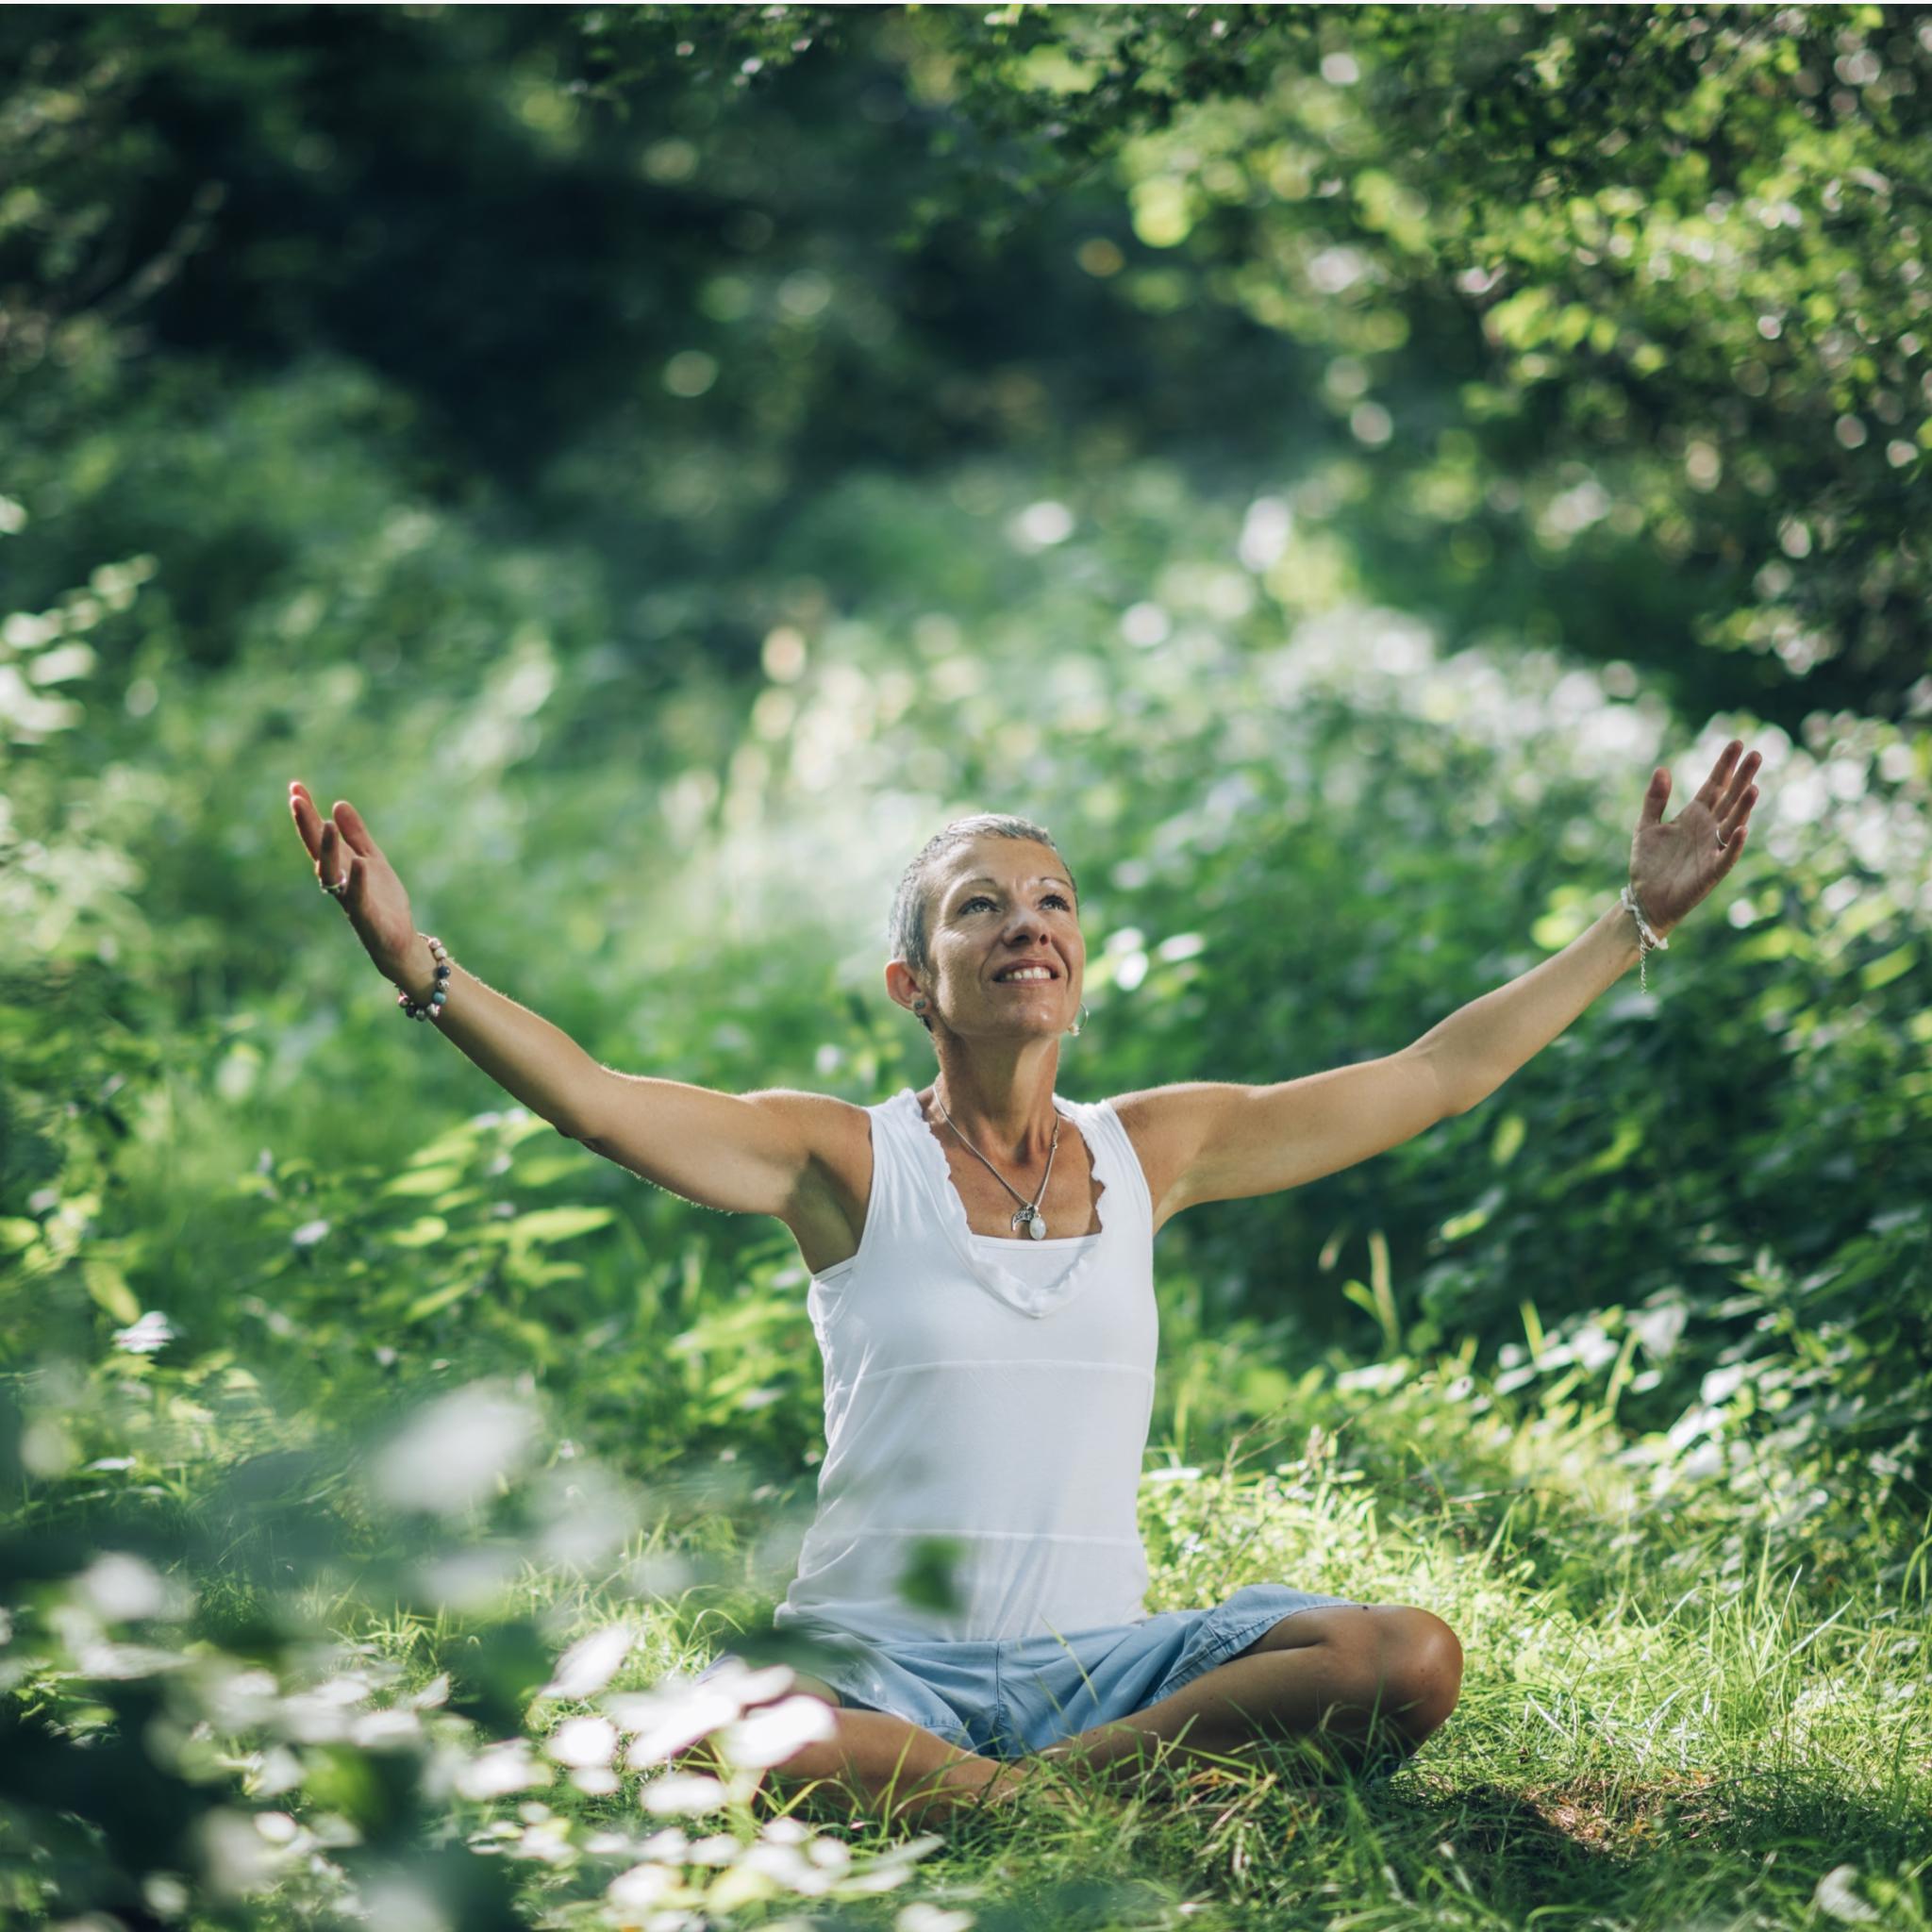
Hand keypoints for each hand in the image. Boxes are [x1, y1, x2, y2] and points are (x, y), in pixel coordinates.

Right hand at [288, 782, 421, 985]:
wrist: (398, 939)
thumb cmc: (382, 900)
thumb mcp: (372, 859)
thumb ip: (357, 835)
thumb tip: (338, 804)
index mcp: (340, 864)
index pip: (318, 834)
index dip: (307, 812)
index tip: (295, 787)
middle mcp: (338, 880)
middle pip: (317, 850)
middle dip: (306, 825)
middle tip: (295, 799)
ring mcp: (349, 898)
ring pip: (331, 873)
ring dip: (327, 850)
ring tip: (327, 825)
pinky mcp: (365, 916)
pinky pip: (358, 897)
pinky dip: (358, 881)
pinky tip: (360, 863)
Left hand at [1629, 738, 1762, 935]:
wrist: (1645, 898)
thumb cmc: (1648, 864)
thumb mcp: (1645, 826)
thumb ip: (1654, 799)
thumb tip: (1662, 768)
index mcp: (1694, 815)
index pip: (1714, 785)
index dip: (1725, 765)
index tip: (1737, 743)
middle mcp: (1708, 829)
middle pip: (1729, 799)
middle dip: (1742, 778)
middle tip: (1757, 754)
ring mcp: (1711, 849)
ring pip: (1732, 823)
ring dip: (1743, 807)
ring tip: (1754, 787)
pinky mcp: (1711, 872)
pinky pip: (1726, 856)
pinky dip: (1734, 844)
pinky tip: (1741, 829)